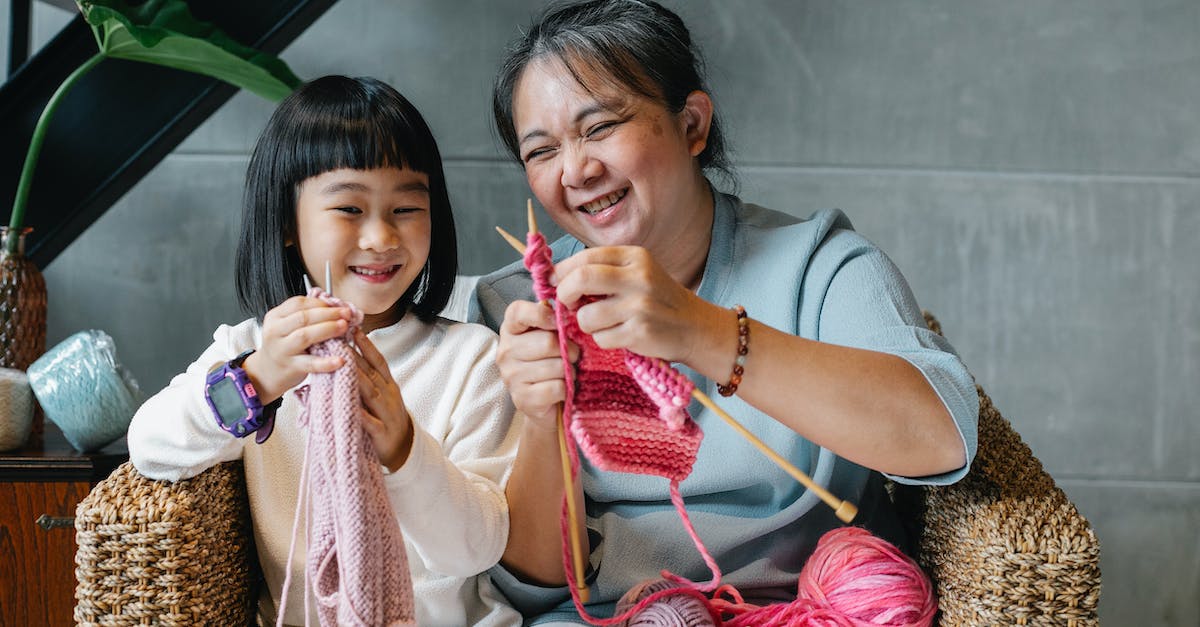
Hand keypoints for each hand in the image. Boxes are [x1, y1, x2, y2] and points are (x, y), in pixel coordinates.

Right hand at [244, 295, 354, 402]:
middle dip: (328, 313)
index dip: (320, 302)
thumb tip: (334, 305)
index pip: (298, 303)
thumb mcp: (287, 327)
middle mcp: (275, 332)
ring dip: (328, 329)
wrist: (267, 373)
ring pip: (305, 336)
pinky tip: (339, 360)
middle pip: (303, 317)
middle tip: (346, 314)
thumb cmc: (284, 346)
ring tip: (344, 327)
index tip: (338, 304)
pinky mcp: (291, 367)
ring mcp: (282, 350)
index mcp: (275, 317)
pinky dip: (326, 362)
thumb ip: (306, 315)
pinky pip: (310, 363)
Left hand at [352, 328, 413, 470]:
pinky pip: (370, 423)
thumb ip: (366, 380)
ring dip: (356, 379)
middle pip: (371, 373)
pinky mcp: (382, 433)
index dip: (366, 345)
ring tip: (342, 366)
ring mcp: (386, 413)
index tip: (355, 329)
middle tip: (339, 340)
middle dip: (355, 356)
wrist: (403, 449)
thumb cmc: (385, 419)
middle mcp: (388, 396)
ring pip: (370, 393)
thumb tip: (346, 359)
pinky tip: (350, 408)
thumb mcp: (380, 396)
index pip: (377, 361)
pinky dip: (361, 415)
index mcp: (388, 385)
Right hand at [497, 299, 578, 430]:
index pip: (519, 312)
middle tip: (572, 356)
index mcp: (510, 328)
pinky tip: (560, 389)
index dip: (542, 315)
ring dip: (570, 371)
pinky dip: (566, 389)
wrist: (543, 400)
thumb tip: (565, 310)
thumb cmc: (549, 359)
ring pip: (556, 367)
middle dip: (569, 350)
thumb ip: (554, 318)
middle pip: (548, 342)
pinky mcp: (522, 399)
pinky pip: (556, 388)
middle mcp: (505, 351)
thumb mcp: (549, 333)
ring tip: (565, 373)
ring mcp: (511, 376)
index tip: (558, 323)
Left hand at [553, 246, 722, 365]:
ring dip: (586, 324)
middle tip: (566, 304)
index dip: (563, 271)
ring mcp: (640, 306)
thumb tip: (558, 278)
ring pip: (586, 316)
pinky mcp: (640, 332)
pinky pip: (601, 338)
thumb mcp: (637, 273)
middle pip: (581, 279)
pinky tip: (620, 335)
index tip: (556, 283)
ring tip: (603, 323)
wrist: (695, 327)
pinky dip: (603, 340)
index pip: (585, 257)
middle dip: (565, 294)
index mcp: (635, 257)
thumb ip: (604, 271)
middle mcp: (638, 277)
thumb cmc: (658, 300)